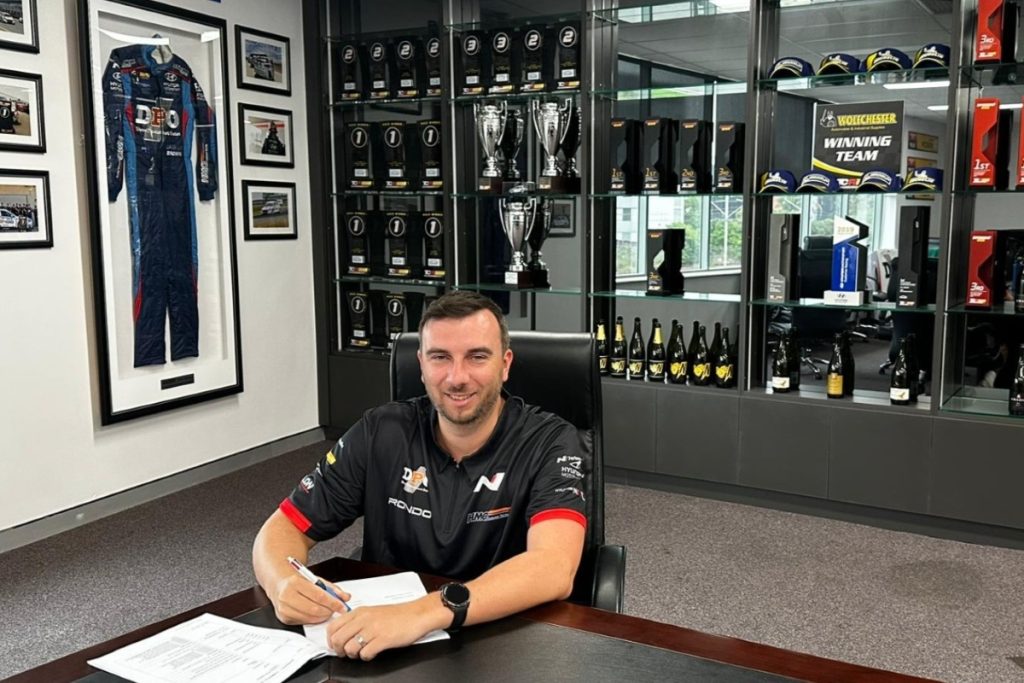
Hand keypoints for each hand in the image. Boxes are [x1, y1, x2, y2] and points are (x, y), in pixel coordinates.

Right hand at [269, 573, 350, 624]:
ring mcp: (284, 608)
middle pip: (314, 608)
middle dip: (329, 611)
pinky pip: (304, 622)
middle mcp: (286, 595)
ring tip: (327, 611)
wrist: (280, 585)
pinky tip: (317, 614)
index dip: (333, 602)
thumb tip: (346, 597)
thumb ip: (332, 588)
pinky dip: (314, 620)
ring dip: (322, 616)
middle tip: (336, 610)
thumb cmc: (299, 582)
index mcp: (295, 582)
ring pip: (309, 617)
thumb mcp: (316, 580)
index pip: (319, 595)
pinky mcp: (284, 618)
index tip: (342, 606)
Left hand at [325, 598, 444, 660]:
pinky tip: (372, 653)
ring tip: (362, 652)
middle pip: (338, 639)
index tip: (336, 645)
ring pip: (349, 648)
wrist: (417, 614)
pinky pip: (365, 654)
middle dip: (340, 650)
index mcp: (359, 612)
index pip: (333, 626)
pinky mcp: (383, 639)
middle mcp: (364, 619)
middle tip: (347, 653)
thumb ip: (357, 620)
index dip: (331, 640)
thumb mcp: (373, 612)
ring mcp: (373, 629)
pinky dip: (366, 657)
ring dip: (353, 655)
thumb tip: (343, 633)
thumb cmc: (398, 615)